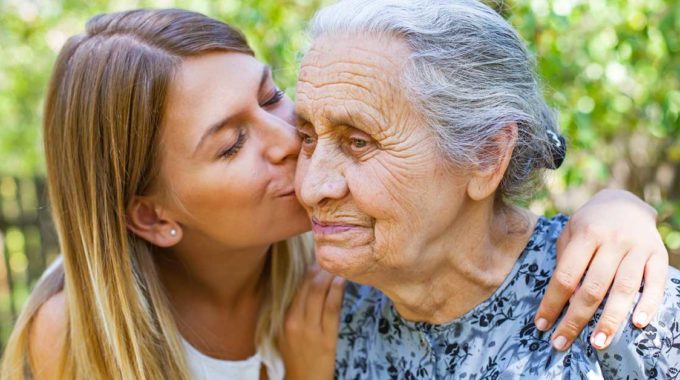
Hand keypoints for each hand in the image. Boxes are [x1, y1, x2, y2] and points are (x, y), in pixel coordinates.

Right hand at [280, 265, 344, 379]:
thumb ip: (292, 310)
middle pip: (307, 286)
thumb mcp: (286, 332)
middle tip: (331, 257)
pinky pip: (332, 308)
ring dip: (329, 275)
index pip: (296, 286)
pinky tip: (342, 280)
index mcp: (283, 318)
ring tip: (338, 264)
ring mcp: (310, 330)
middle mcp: (294, 321)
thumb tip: (304, 286)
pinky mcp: (325, 339)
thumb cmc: (295, 356)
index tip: (318, 258)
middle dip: (320, 268)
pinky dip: (337, 290)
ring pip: (319, 293)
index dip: (307, 269)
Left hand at [534, 189, 667, 350]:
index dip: (552, 302)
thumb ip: (565, 263)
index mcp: (585, 235)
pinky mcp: (658, 254)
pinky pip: (655, 283)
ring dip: (610, 319)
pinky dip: (648, 304)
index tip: (541, 324)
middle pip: (593, 287)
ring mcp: (637, 248)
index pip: (565, 275)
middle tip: (562, 343)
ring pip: (624, 289)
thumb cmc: (589, 225)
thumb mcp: (569, 234)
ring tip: (597, 343)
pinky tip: (637, 324)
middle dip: (576, 319)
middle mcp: (612, 241)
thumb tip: (566, 299)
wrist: (624, 202)